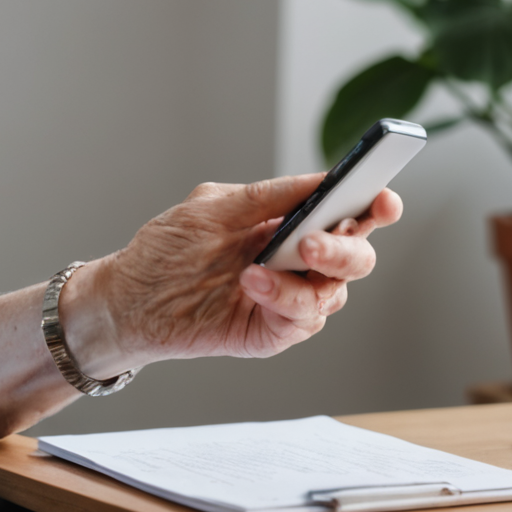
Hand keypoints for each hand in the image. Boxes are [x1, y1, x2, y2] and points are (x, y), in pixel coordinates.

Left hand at [63, 175, 402, 373]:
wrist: (130, 298)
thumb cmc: (167, 249)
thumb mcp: (212, 208)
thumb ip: (266, 197)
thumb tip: (318, 180)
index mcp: (292, 224)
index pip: (348, 214)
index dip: (374, 206)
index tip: (381, 198)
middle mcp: (300, 261)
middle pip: (355, 256)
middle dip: (344, 248)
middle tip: (312, 242)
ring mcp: (290, 297)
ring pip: (331, 292)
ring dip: (302, 280)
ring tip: (258, 270)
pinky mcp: (274, 331)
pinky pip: (301, 320)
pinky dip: (282, 301)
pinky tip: (253, 286)